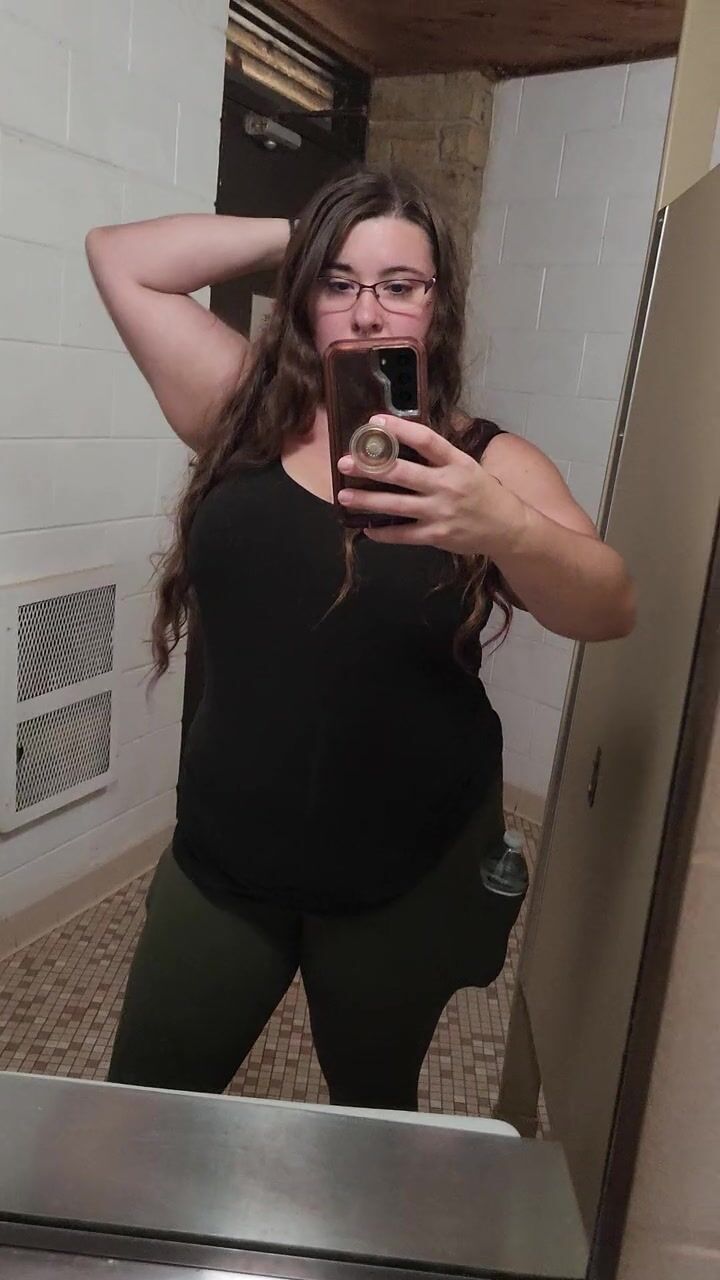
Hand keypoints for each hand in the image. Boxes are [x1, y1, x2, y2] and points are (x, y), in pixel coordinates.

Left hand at [337, 415, 526, 556]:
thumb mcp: (468, 466)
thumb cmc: (483, 493)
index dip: (399, 429)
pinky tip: (366, 527)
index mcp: (457, 462)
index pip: (425, 439)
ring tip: (344, 496)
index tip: (375, 422)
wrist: (507, 528)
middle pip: (402, 472)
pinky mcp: (436, 536)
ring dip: (366, 500)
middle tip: (345, 463)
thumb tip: (406, 436)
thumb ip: (440, 455)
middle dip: (369, 467)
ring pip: (395, 505)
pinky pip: (402, 534)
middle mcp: (447, 484)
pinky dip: (382, 532)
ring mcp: (441, 512)